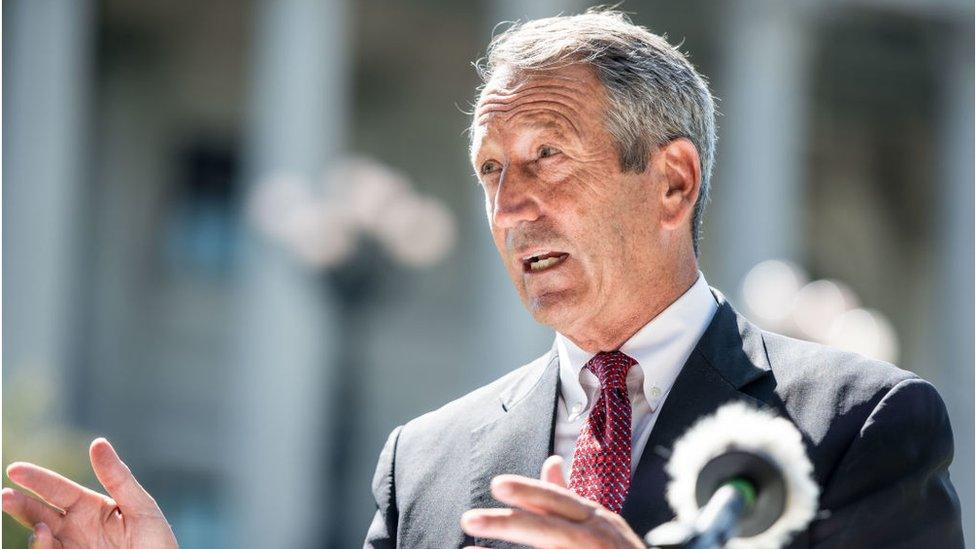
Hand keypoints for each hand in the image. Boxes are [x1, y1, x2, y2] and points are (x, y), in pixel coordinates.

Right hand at [2, 438, 177, 547]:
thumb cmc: (155, 543)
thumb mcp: (141, 507)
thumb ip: (119, 478)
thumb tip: (98, 443)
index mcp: (91, 507)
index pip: (58, 489)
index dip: (37, 479)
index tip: (14, 470)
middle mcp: (75, 528)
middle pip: (39, 513)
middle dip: (20, 504)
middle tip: (5, 496)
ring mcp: (71, 548)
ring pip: (41, 538)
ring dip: (35, 532)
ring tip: (44, 528)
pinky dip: (44, 548)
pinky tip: (47, 536)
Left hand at [461, 455, 644, 548]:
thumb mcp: (600, 520)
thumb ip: (568, 496)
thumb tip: (549, 462)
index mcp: (595, 518)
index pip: (558, 501)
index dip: (529, 492)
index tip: (497, 484)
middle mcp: (594, 537)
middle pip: (548, 529)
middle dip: (510, 523)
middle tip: (470, 519)